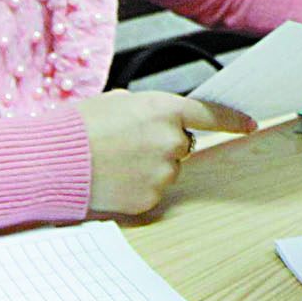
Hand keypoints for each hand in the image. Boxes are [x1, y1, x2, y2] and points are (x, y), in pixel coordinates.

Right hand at [75, 91, 252, 216]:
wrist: (52, 161)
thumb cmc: (79, 126)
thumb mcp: (116, 101)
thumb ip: (146, 109)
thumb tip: (154, 120)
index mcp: (164, 110)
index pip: (211, 115)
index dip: (232, 120)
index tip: (249, 124)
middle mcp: (170, 141)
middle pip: (182, 145)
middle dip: (163, 144)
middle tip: (128, 144)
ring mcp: (162, 173)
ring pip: (167, 170)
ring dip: (149, 167)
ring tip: (114, 162)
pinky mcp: (150, 199)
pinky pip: (153, 191)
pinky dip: (137, 187)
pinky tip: (114, 179)